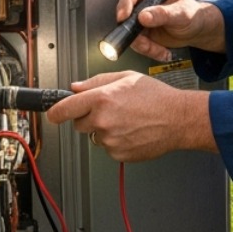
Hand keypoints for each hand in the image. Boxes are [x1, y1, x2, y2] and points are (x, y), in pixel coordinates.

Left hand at [44, 71, 216, 162]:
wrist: (179, 118)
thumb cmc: (157, 97)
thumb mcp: (126, 77)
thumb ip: (97, 81)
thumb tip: (77, 87)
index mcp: (101, 98)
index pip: (64, 109)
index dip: (55, 112)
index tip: (53, 114)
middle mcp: (102, 120)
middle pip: (79, 124)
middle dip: (89, 118)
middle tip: (110, 111)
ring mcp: (110, 139)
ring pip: (96, 136)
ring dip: (105, 130)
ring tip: (127, 120)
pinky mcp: (119, 153)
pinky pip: (109, 148)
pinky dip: (117, 142)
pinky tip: (132, 131)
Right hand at [114, 0, 225, 59]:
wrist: (198, 30)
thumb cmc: (194, 14)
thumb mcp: (181, 13)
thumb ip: (163, 14)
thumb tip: (143, 16)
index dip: (125, 2)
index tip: (124, 17)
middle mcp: (144, 3)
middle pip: (127, 14)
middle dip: (132, 31)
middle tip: (143, 42)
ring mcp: (142, 19)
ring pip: (131, 33)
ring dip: (144, 45)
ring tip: (160, 50)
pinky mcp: (144, 33)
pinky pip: (139, 44)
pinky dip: (150, 51)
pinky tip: (163, 53)